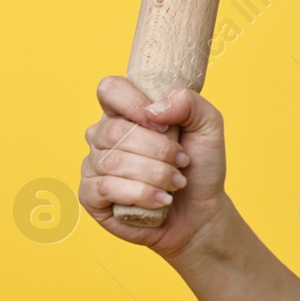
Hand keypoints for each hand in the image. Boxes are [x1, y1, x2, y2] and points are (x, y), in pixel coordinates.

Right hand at [79, 76, 231, 261]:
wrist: (200, 211)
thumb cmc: (199, 165)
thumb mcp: (208, 126)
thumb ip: (189, 103)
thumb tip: (153, 110)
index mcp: (126, 112)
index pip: (110, 90)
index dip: (134, 103)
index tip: (164, 125)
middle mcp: (103, 136)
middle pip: (115, 131)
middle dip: (158, 150)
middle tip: (182, 161)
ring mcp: (94, 165)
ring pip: (113, 161)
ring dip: (156, 174)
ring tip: (176, 183)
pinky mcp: (91, 196)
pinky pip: (105, 188)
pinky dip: (141, 194)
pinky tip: (161, 200)